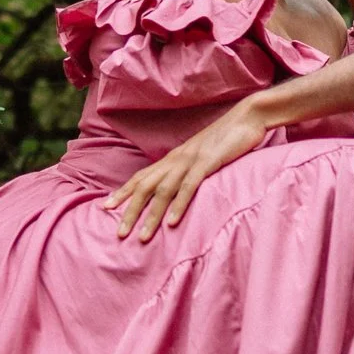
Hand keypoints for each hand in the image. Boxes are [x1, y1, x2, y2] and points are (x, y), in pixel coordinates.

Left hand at [106, 98, 274, 241]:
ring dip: (151, 215)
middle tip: (119, 233)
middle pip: (145, 186)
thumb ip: (189, 169)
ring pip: (163, 190)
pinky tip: (171, 222)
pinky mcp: (208, 162)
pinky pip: (189, 186)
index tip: (105, 207)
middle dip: (130, 210)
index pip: (141, 176)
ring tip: (143, 237)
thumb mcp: (202, 155)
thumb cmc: (227, 138)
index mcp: (173, 158)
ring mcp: (190, 160)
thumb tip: (179, 187)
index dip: (123, 192)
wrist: (248, 117)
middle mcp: (176, 159)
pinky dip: (178, 204)